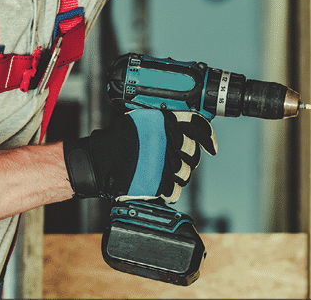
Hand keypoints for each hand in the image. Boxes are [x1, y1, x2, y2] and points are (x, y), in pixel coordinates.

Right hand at [63, 109, 216, 202]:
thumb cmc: (117, 142)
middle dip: (187, 159)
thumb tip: (187, 128)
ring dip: (176, 175)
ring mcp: (163, 162)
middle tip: (174, 160)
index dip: (207, 137)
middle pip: (192, 153)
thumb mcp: (141, 121)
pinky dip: (168, 190)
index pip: (197, 125)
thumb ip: (164, 123)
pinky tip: (156, 184)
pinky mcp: (158, 183)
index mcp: (163, 121)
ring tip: (160, 172)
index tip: (211, 146)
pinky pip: (175, 189)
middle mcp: (166, 139)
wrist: (99, 163)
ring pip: (185, 173)